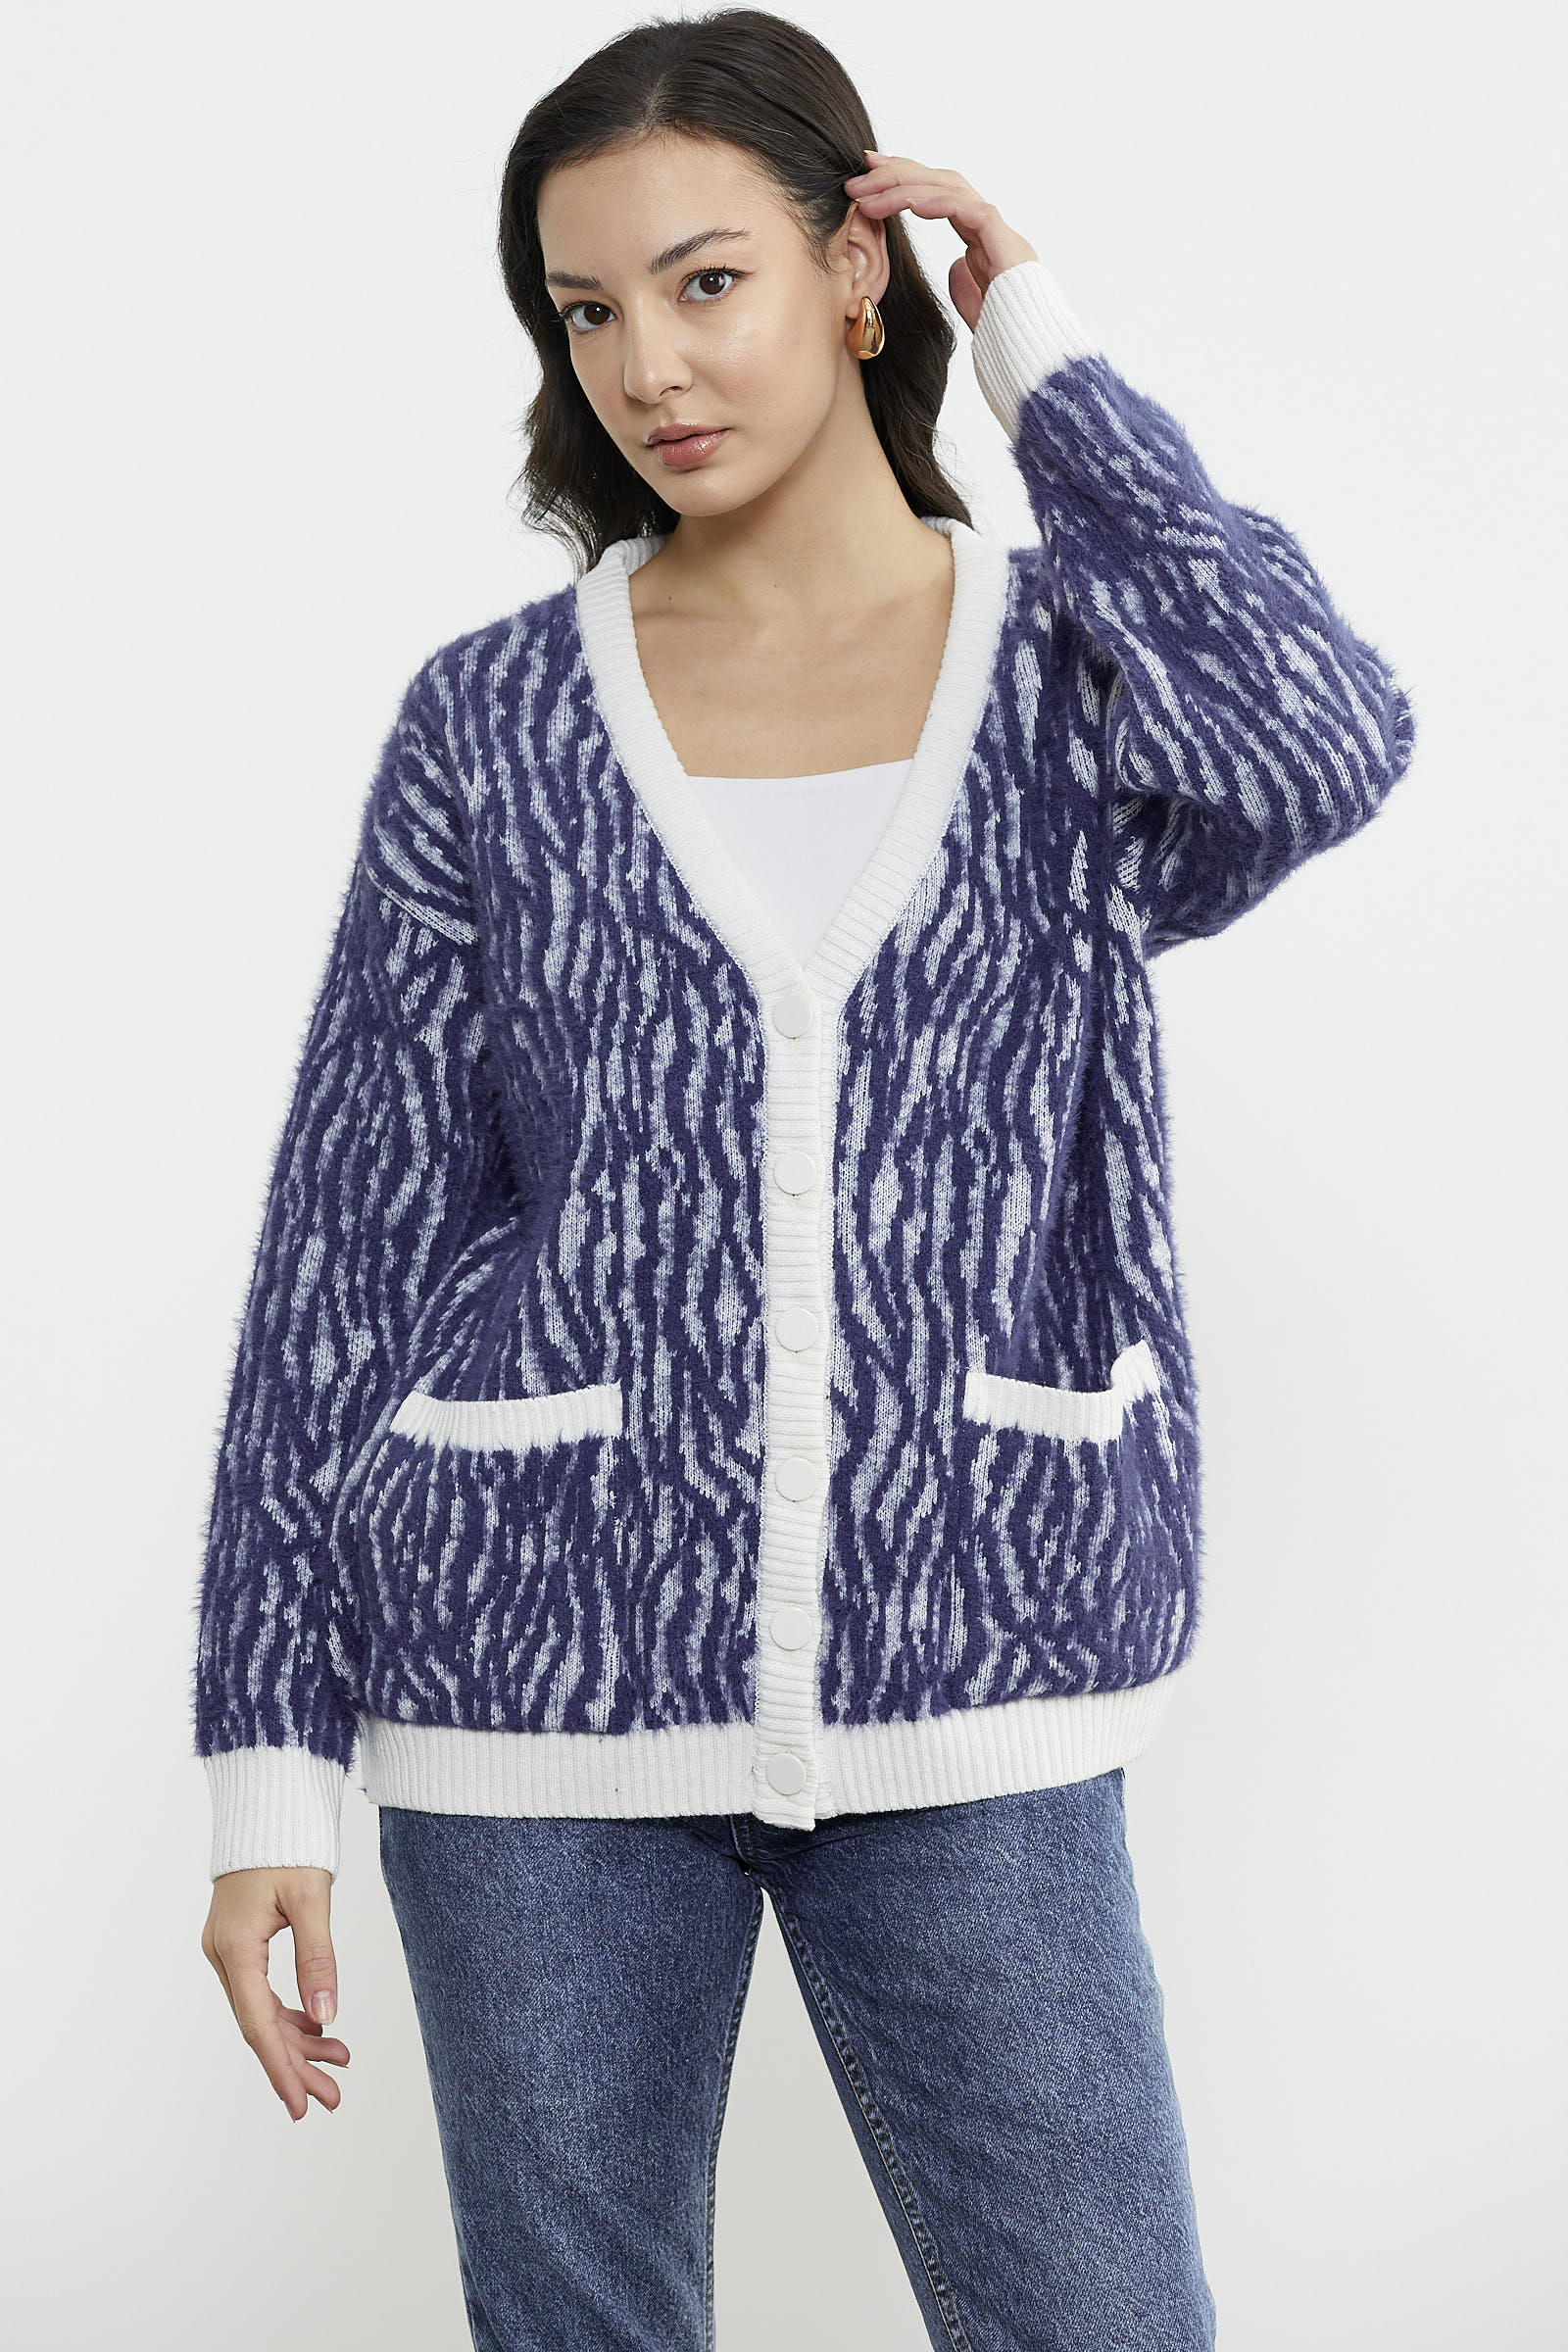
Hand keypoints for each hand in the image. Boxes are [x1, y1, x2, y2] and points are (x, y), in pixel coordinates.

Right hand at [202, 1867, 349, 2120]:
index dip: (280, 2067)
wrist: (266, 1806)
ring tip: (337, 2067)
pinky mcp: (240, 1945)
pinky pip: (263, 1992)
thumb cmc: (287, 1843)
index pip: (257, 2023)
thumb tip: (327, 2015)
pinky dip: (291, 2014)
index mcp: (235, 1947)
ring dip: (298, 2042)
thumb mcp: (310, 1899)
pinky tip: (319, 2030)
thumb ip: (318, 1959)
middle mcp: (224, 1955)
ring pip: (262, 2012)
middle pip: (259, 2025)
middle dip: (296, 2064)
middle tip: (332, 2098)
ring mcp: (228, 1951)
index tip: (299, 2105)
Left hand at [842, 151, 1037, 333]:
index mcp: (979, 235)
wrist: (1033, 350)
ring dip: (905, 188)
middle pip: (940, 181)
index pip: (937, 195)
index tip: (869, 175)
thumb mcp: (975, 303)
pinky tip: (910, 204)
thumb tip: (956, 265)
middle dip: (898, 172)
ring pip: (949, 189)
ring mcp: (998, 231)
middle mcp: (988, 225)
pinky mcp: (1005, 243)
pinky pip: (969, 211)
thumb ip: (964, 281)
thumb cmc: (1007, 332)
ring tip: (869, 194)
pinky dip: (939, 203)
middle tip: (862, 168)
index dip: (903, 180)